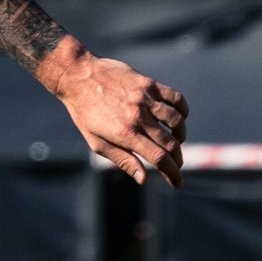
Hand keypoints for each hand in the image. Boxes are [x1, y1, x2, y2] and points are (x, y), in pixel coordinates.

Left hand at [42, 42, 186, 184]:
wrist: (78, 77)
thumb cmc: (85, 113)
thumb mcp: (97, 143)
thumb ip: (122, 160)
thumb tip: (143, 179)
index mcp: (125, 135)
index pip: (158, 158)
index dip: (172, 174)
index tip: (177, 183)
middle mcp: (138, 117)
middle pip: (170, 144)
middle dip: (178, 160)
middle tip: (176, 164)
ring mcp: (145, 99)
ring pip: (177, 121)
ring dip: (181, 135)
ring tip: (176, 141)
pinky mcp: (149, 84)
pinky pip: (176, 98)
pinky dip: (183, 110)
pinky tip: (178, 117)